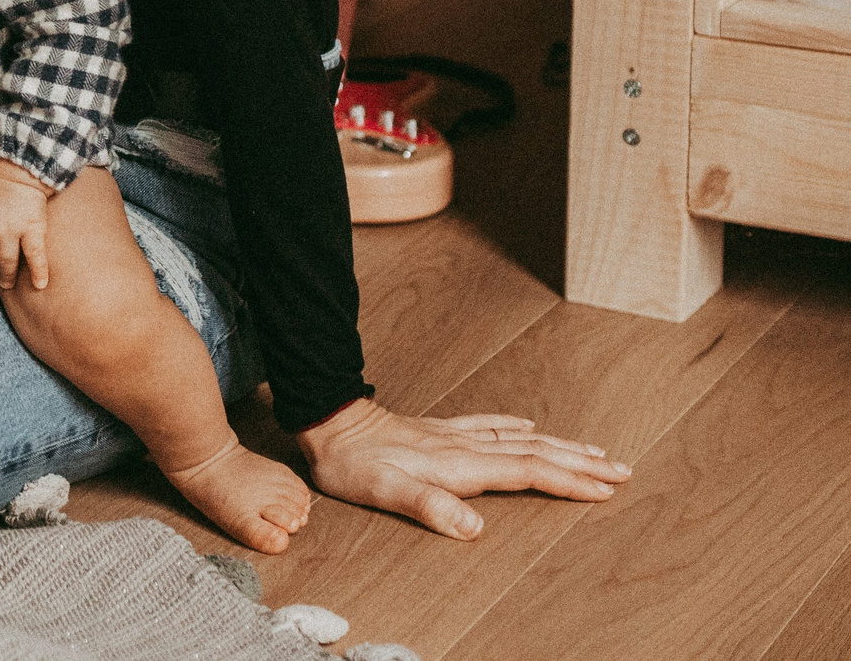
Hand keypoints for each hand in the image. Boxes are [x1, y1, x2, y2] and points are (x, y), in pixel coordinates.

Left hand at [296, 397, 630, 539]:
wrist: (328, 421)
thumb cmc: (353, 464)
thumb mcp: (386, 491)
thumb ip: (431, 507)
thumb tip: (475, 529)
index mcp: (461, 466)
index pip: (529, 473)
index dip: (569, 482)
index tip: (607, 489)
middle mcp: (465, 447)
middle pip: (537, 453)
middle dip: (581, 463)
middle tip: (623, 470)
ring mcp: (454, 435)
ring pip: (521, 438)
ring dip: (561, 445)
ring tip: (595, 450)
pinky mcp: (439, 430)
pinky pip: (489, 424)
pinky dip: (517, 426)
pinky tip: (529, 424)